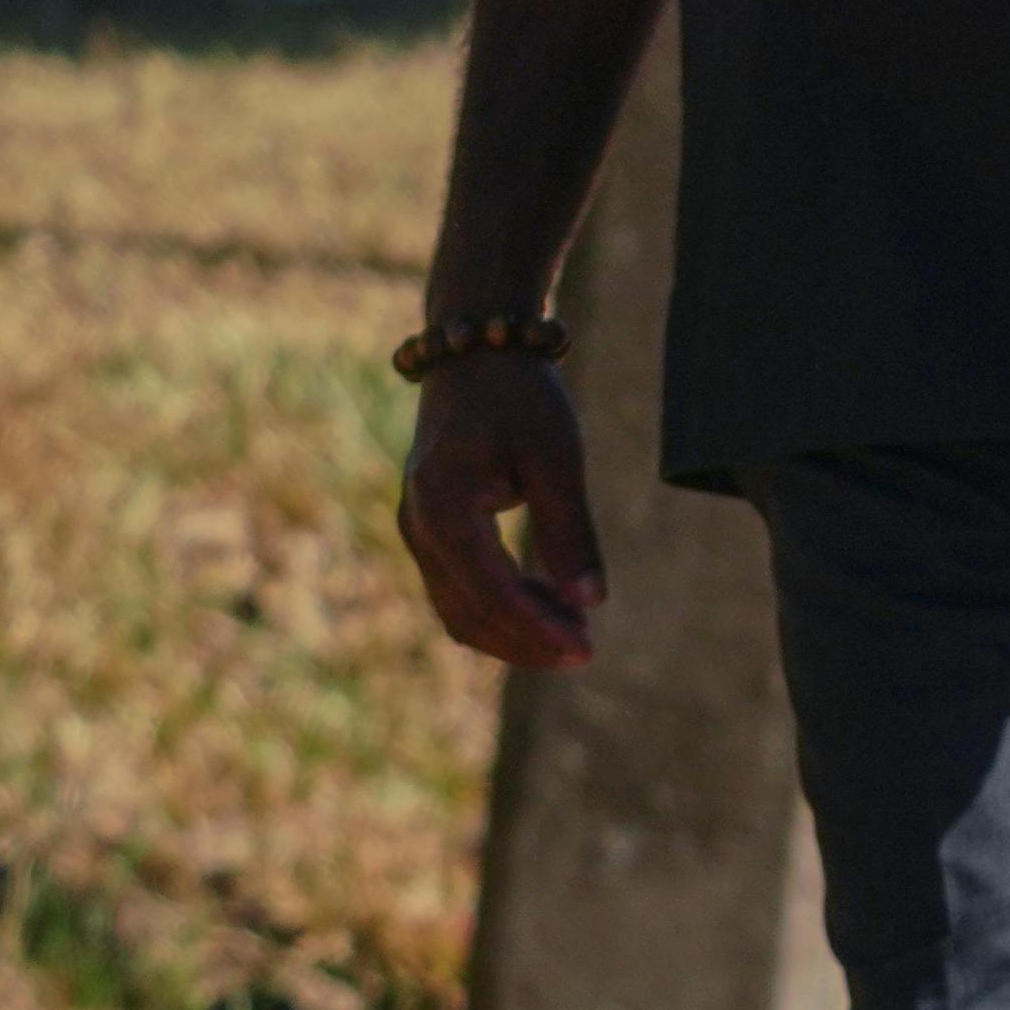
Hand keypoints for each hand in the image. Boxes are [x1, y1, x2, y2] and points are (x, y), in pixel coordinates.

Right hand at [397, 351, 609, 668]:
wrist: (474, 359)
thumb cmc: (519, 400)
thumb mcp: (556, 457)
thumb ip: (570, 531)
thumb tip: (591, 602)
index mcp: (444, 506)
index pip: (490, 592)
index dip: (538, 629)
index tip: (586, 649)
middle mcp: (419, 526)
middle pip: (469, 613)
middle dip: (526, 641)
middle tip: (587, 650)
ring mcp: (418, 531)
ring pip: (458, 610)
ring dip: (513, 632)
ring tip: (576, 633)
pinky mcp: (430, 532)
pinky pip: (458, 590)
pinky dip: (500, 609)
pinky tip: (550, 607)